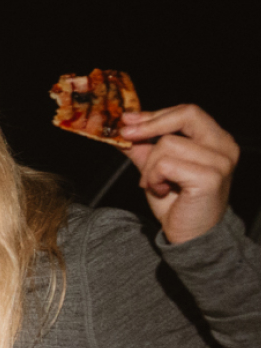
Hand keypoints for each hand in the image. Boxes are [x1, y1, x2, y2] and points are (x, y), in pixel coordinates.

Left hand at [120, 105, 238, 245]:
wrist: (190, 235)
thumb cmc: (177, 202)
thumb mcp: (157, 168)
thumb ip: (144, 148)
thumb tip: (122, 129)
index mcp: (217, 140)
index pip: (187, 112)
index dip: (155, 114)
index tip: (128, 120)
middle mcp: (224, 147)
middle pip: (186, 114)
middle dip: (150, 124)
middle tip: (127, 135)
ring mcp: (220, 162)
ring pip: (167, 144)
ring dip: (150, 166)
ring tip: (156, 183)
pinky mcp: (210, 177)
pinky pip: (165, 164)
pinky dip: (153, 177)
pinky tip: (161, 190)